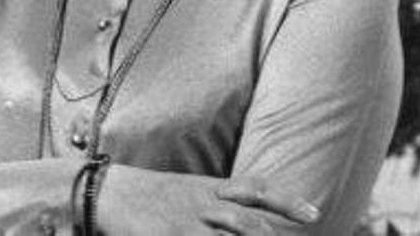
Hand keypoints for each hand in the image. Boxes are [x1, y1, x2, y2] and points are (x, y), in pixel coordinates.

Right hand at [98, 165, 319, 234]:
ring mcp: (187, 221)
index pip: (255, 189)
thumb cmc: (146, 195)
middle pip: (250, 219)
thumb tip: (243, 218)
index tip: (313, 213)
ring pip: (233, 234)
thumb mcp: (184, 193)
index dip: (285, 200)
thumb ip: (212, 203)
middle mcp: (203, 202)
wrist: (106, 191)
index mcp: (208, 188)